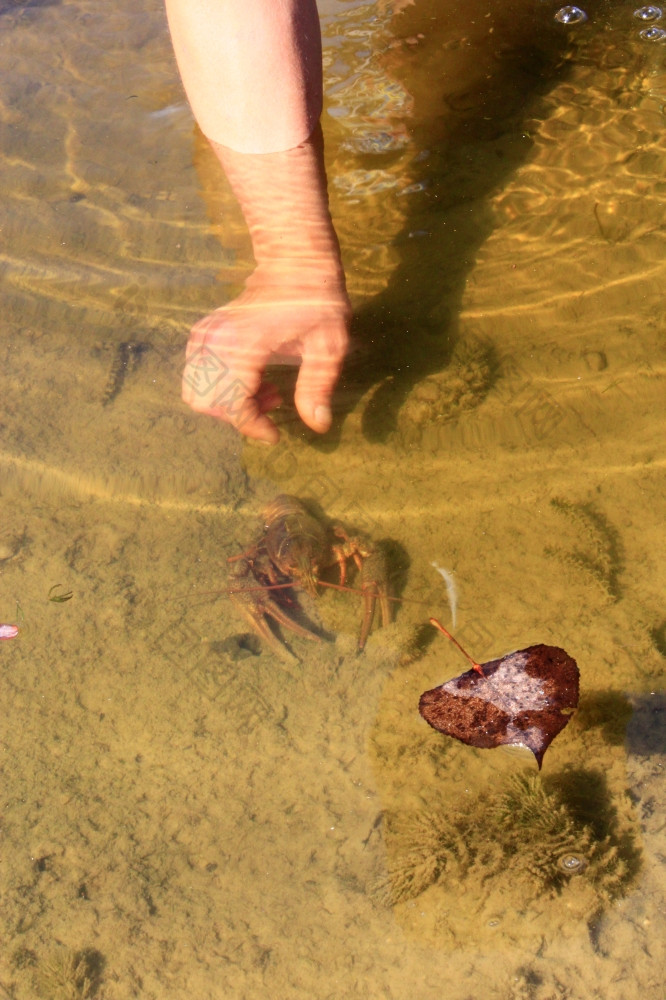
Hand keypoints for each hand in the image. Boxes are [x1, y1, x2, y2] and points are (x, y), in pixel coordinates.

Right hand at [182, 264, 350, 443]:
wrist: (295, 260)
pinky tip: (252, 378)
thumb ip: (318, 385)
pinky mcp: (204, 331)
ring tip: (265, 390)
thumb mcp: (329, 344)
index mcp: (245, 344)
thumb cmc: (317, 299)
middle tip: (272, 405)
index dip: (252, 427)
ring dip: (227, 402)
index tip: (276, 434)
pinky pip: (197, 373)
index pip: (232, 403)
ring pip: (196, 390)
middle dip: (237, 415)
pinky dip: (218, 386)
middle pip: (206, 401)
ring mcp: (206, 333)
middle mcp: (217, 339)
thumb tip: (317, 425)